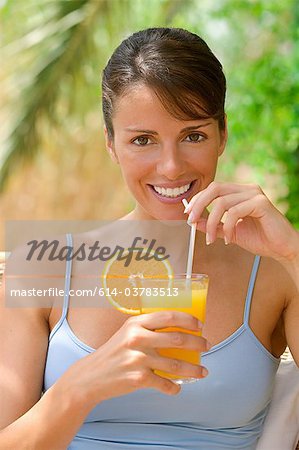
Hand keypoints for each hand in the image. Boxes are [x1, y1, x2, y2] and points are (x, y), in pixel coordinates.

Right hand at [63, 311, 208, 406]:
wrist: (90, 377)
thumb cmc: (113, 353)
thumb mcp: (127, 333)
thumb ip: (148, 329)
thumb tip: (179, 331)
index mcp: (136, 323)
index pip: (169, 316)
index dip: (188, 320)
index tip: (200, 325)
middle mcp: (137, 338)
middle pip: (177, 339)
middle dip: (198, 343)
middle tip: (207, 345)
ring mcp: (138, 359)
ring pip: (176, 364)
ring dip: (194, 369)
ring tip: (203, 371)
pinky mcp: (138, 378)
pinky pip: (165, 383)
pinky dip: (174, 387)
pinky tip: (177, 387)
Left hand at [185, 181, 298, 261]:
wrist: (282, 248)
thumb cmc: (260, 238)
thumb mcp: (230, 232)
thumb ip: (214, 225)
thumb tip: (195, 221)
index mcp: (239, 192)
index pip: (213, 188)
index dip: (198, 200)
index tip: (188, 215)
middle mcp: (247, 189)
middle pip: (215, 189)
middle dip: (199, 205)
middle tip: (191, 222)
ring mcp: (254, 194)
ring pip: (222, 203)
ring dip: (212, 223)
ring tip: (211, 239)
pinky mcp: (261, 203)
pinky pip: (235, 212)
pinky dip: (228, 227)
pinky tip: (229, 239)